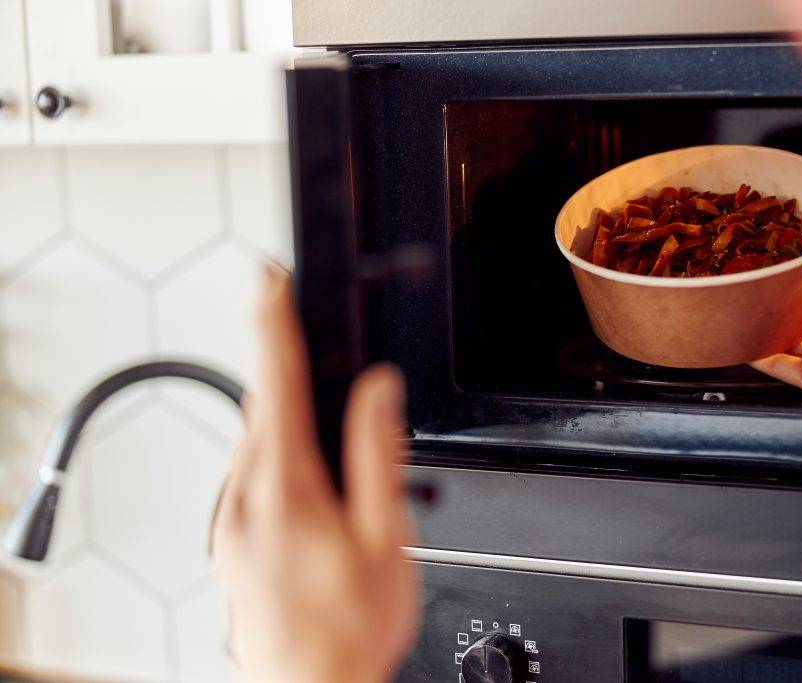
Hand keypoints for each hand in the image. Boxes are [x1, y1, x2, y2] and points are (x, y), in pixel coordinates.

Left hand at [213, 267, 419, 682]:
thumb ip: (378, 453)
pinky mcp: (232, 541)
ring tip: (334, 439)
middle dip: (291, 373)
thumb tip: (376, 391)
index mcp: (285, 485)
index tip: (269, 279)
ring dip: (288, 419)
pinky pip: (251, 476)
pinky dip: (278, 456)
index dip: (274, 320)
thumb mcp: (382, 535)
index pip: (275, 380)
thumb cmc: (348, 624)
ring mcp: (231, 522)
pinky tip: (313, 483)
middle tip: (328, 365)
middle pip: (264, 407)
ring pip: (256, 442)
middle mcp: (245, 498)